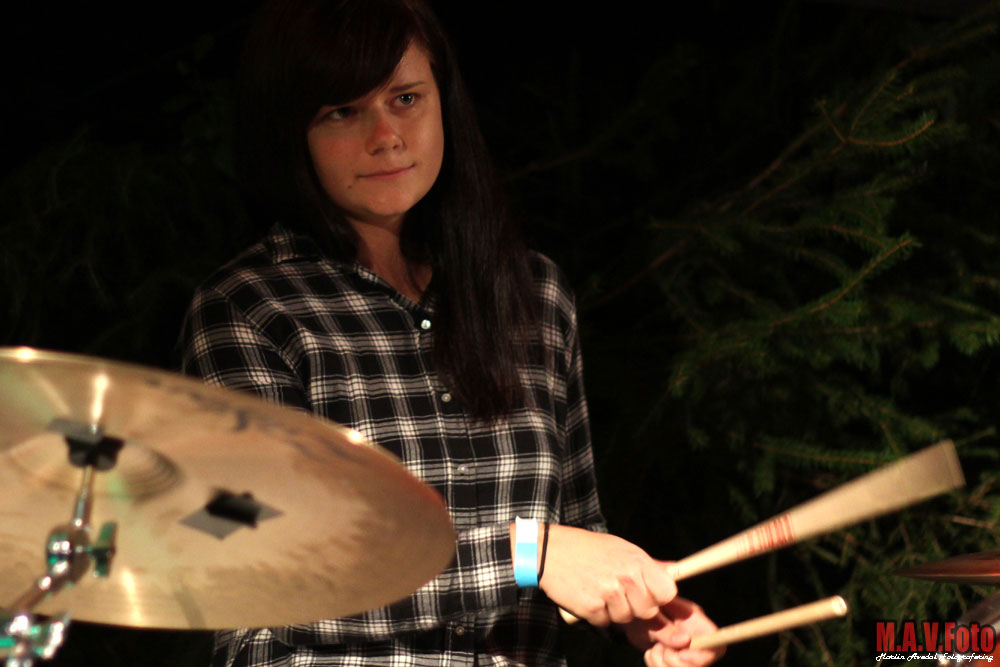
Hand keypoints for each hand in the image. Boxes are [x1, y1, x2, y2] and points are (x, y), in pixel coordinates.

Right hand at [536, 525, 676, 625]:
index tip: (647, 593)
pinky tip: (589, 596)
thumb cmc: (588, 549)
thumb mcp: (621, 548)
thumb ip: (648, 564)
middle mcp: (626, 577)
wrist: (550, 551)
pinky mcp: (592, 608)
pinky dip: (598, 615)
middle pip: (648, 611)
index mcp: (637, 560)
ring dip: (615, 611)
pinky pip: (605, 622)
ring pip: (626, 618)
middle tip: (618, 591)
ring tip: (601, 590)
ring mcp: (609, 593)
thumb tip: (675, 570)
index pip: (667, 592)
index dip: (658, 597)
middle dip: (636, 607)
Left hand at [622, 597, 724, 666]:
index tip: (682, 655)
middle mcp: (695, 638)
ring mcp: (685, 652)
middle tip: (661, 648)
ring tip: (655, 648)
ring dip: (662, 664)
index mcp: (696, 621)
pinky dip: (656, 665)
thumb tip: (686, 641)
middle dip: (676, 662)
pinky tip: (652, 653)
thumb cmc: (643, 610)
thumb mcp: (651, 617)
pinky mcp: (674, 661)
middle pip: (700, 665)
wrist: (632, 614)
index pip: (717, 643)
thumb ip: (667, 629)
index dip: (704, 656)